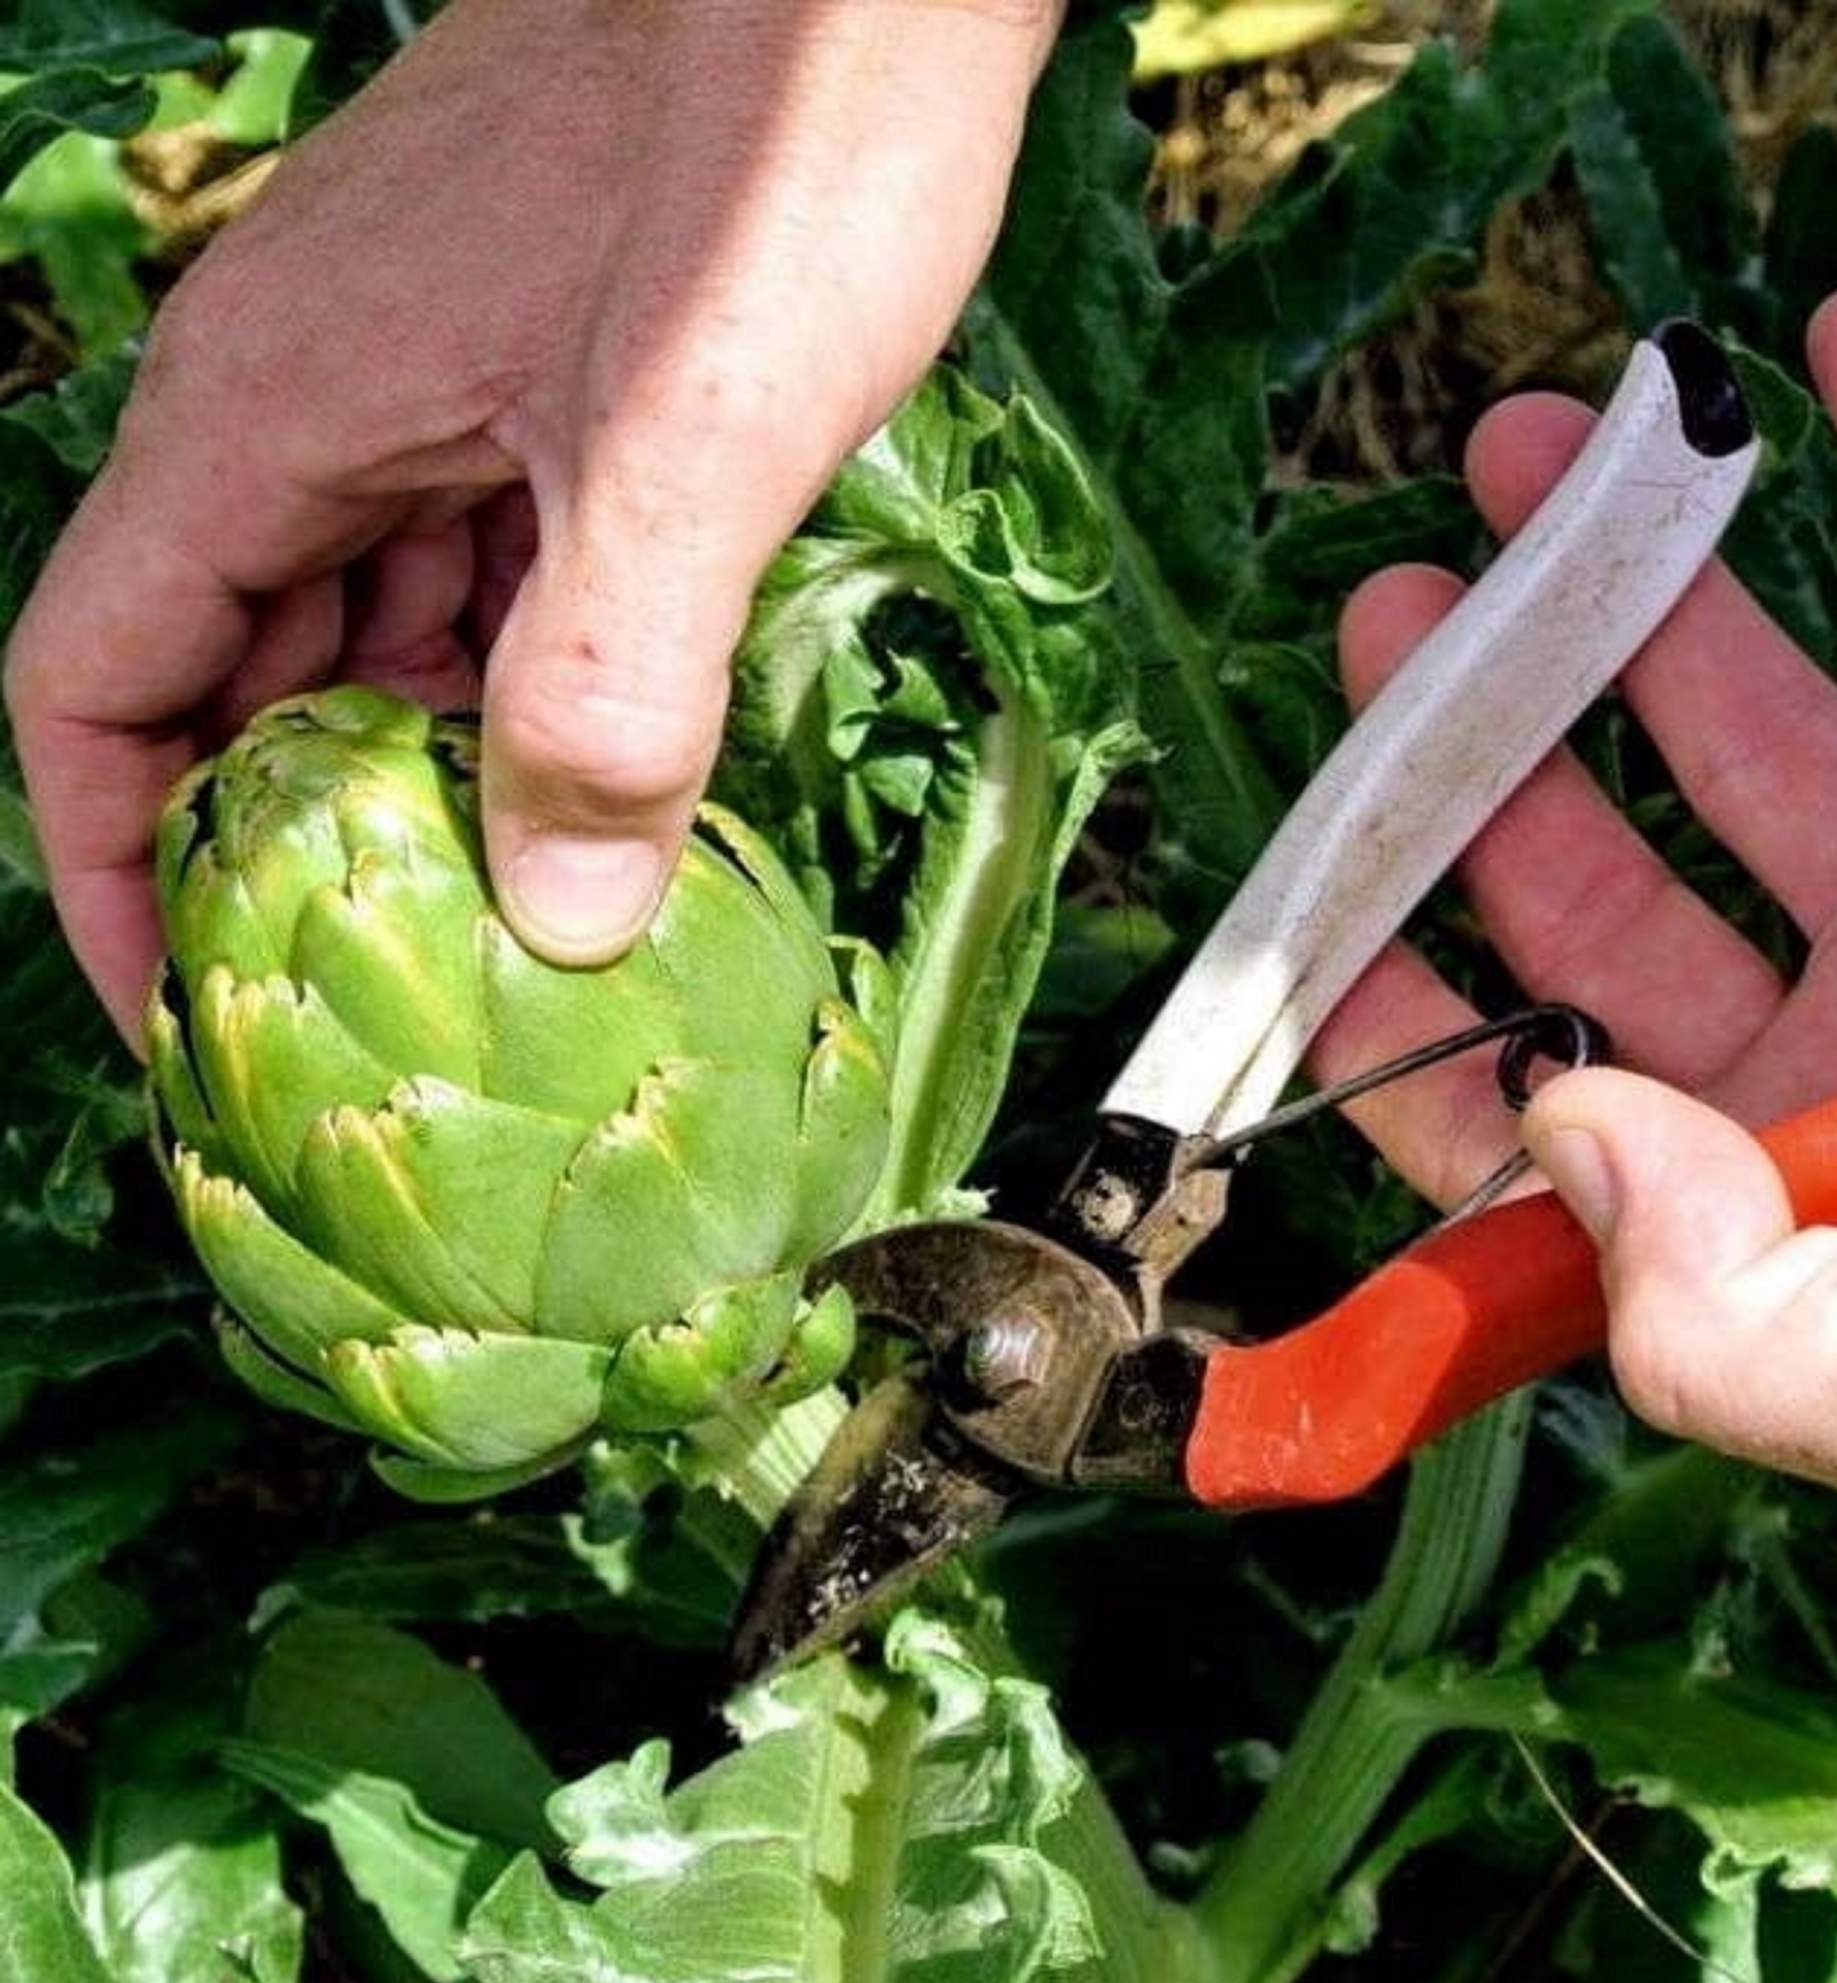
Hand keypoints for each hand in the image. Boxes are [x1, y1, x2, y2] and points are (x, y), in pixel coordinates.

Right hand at [4, 0, 1055, 1044]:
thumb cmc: (779, 135)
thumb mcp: (695, 437)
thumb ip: (614, 682)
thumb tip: (563, 918)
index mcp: (266, 418)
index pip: (91, 690)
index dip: (115, 875)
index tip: (190, 1027)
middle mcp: (307, 402)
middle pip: (219, 678)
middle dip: (277, 855)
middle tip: (372, 1019)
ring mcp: (417, 383)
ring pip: (354, 633)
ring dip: (404, 778)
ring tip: (489, 925)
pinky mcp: (528, 378)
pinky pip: (465, 569)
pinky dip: (501, 682)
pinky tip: (586, 764)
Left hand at [1314, 285, 1836, 1532]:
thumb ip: (1706, 1320)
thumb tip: (1566, 1132)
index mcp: (1783, 1188)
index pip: (1528, 1098)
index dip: (1404, 1009)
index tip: (1315, 891)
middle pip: (1615, 874)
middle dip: (1491, 735)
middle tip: (1395, 608)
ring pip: (1782, 715)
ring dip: (1652, 581)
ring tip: (1533, 459)